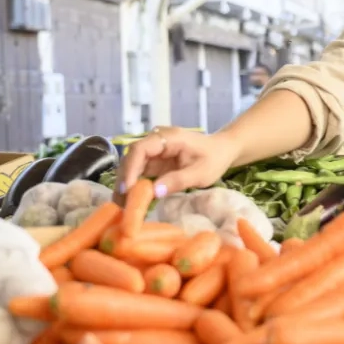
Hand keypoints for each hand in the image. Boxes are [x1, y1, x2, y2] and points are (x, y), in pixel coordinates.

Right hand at [117, 126, 238, 199]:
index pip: (141, 149)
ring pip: (132, 166)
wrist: (222, 151)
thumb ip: (178, 181)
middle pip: (132, 158)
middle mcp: (157, 141)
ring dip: (126, 185)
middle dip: (125, 179)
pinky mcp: (154, 161)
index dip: (130, 168)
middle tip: (121, 203)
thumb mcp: (201, 173)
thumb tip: (153, 192)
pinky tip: (130, 201)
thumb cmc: (214, 159)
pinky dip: (134, 186)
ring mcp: (154, 151)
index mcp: (169, 138)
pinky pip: (139, 172)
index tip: (127, 188)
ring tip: (123, 206)